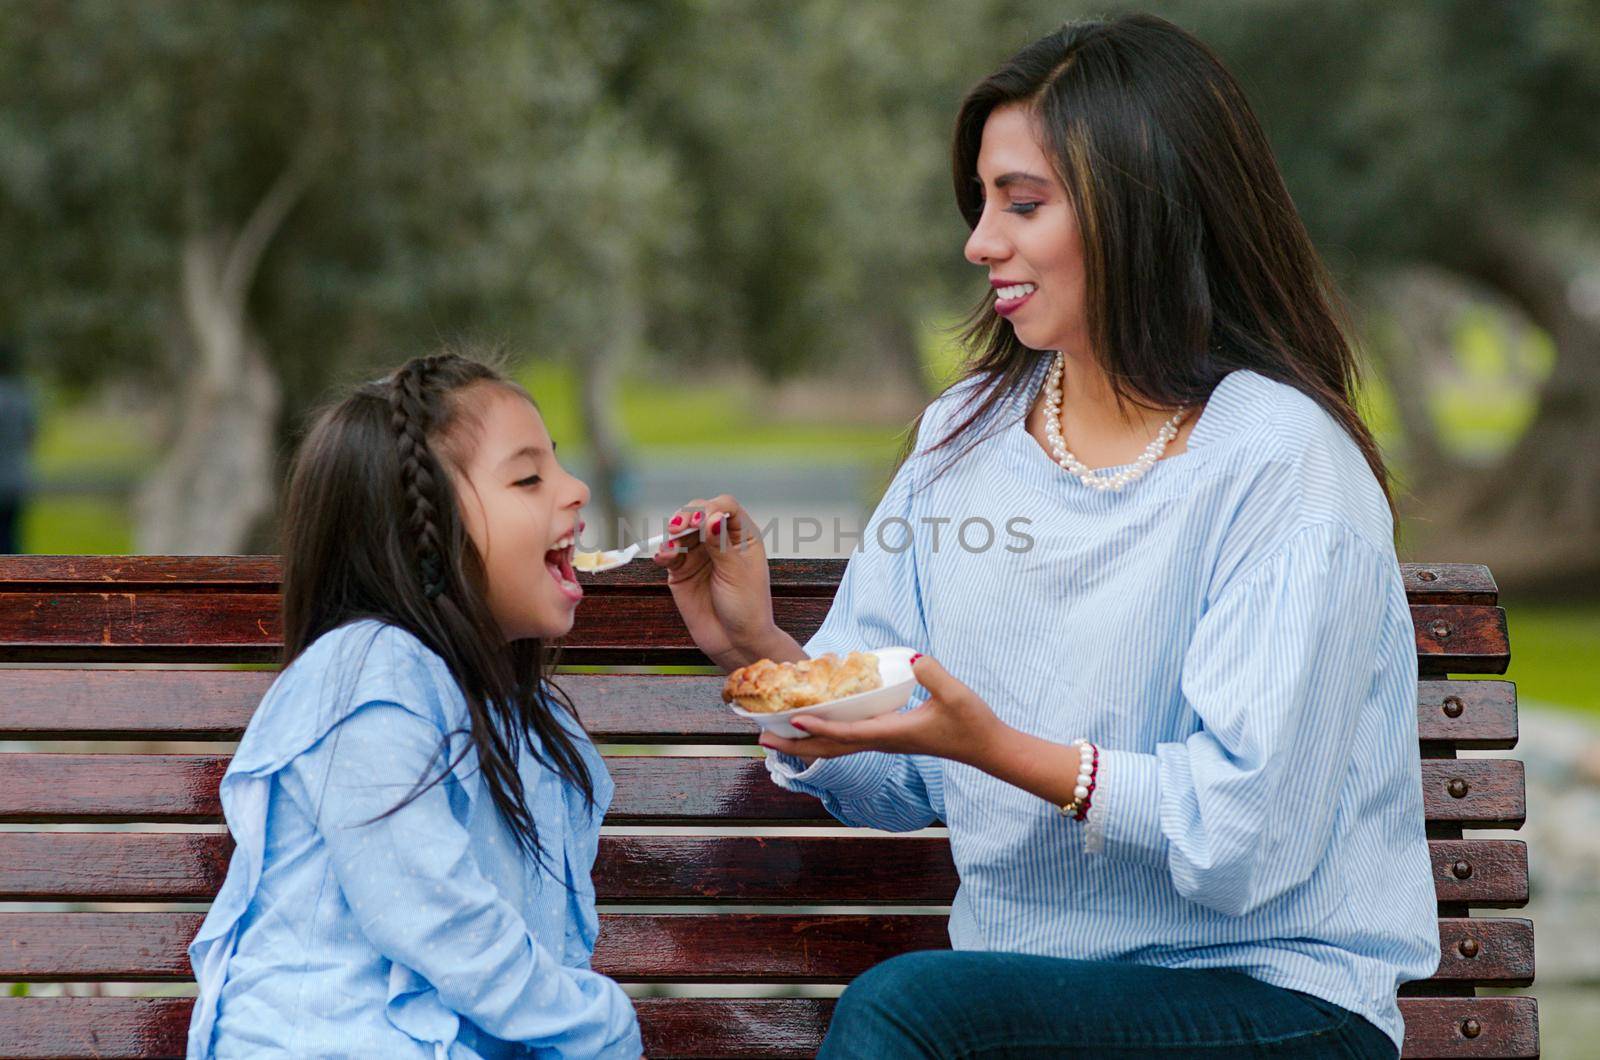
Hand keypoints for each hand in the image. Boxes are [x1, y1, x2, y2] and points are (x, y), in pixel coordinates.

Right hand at [653, 495, 801, 670]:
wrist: (735, 642)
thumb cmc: (747, 607)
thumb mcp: (736, 573)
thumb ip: (720, 544)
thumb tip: (711, 516)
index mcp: (742, 535)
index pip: (724, 507)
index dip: (711, 508)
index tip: (701, 521)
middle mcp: (719, 539)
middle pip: (698, 513)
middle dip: (686, 517)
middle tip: (678, 528)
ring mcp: (699, 554)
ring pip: (680, 532)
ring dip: (673, 536)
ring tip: (671, 550)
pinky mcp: (682, 571)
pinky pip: (669, 554)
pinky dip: (664, 552)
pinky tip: (663, 558)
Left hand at [758, 655, 1006, 767]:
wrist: (987, 747)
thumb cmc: (973, 722)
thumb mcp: (957, 694)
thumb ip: (936, 676)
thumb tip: (913, 658)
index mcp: (892, 734)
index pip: (848, 733)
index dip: (820, 725)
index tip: (793, 718)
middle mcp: (882, 741)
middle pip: (830, 747)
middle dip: (795, 744)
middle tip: (761, 738)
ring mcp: (884, 741)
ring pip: (836, 745)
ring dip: (805, 740)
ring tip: (776, 734)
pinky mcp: (890, 736)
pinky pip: (848, 738)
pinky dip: (825, 733)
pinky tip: (816, 723)